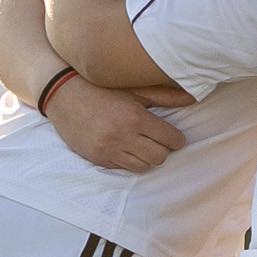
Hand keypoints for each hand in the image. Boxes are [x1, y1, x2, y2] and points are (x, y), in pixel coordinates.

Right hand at [43, 76, 186, 175]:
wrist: (62, 93)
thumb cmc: (102, 88)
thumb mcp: (134, 89)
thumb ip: (165, 96)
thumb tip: (194, 99)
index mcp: (135, 117)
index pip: (172, 140)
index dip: (176, 138)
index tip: (171, 134)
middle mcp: (122, 136)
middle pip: (160, 157)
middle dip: (163, 149)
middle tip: (156, 139)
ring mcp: (108, 149)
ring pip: (143, 167)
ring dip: (146, 157)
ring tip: (141, 144)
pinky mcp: (96, 158)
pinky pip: (122, 168)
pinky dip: (127, 160)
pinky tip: (123, 146)